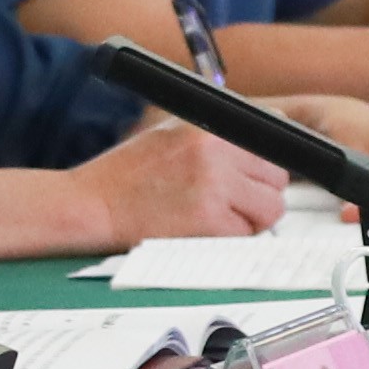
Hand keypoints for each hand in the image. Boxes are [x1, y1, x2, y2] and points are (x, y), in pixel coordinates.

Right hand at [74, 115, 287, 248]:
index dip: (263, 164)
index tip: (252, 176)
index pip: (271, 138)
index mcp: (205, 130)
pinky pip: (246, 234)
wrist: (91, 205)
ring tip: (219, 218)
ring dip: (251, 219)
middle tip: (231, 202)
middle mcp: (213, 153)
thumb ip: (214, 134)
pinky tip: (201, 230)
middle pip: (277, 177)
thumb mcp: (168, 135)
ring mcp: (213, 187)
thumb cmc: (124, 176)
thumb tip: (264, 131)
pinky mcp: (209, 220)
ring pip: (271, 208)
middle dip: (259, 193)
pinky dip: (230, 238)